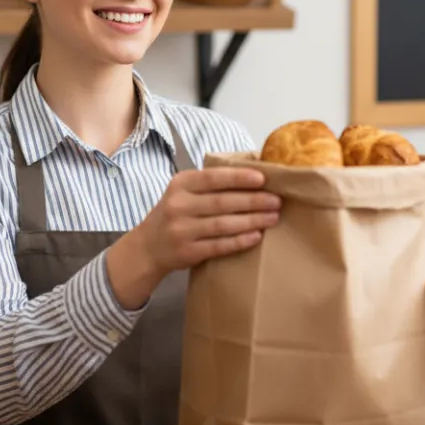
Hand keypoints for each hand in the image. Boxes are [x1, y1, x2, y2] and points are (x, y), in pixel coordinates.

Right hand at [106, 167, 279, 308]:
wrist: (148, 247)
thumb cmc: (175, 213)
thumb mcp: (183, 191)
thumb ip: (210, 183)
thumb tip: (253, 172)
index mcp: (181, 184)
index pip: (212, 178)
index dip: (238, 178)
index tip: (262, 178)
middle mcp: (179, 206)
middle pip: (222, 202)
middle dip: (253, 201)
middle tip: (277, 200)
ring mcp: (182, 230)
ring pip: (223, 224)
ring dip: (252, 221)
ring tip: (273, 217)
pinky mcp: (188, 252)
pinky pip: (219, 245)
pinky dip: (240, 241)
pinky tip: (257, 236)